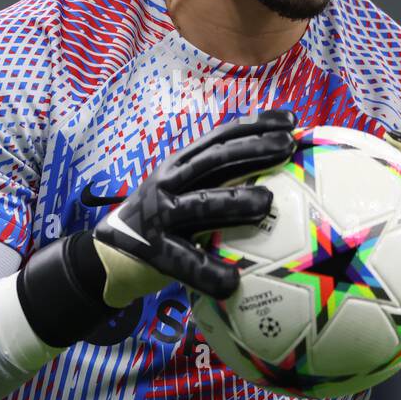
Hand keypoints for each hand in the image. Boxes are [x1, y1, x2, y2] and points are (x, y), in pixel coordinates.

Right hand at [91, 108, 297, 302]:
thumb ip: (219, 182)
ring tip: (267, 201)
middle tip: (288, 145)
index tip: (291, 120)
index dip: (255, 125)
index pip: (220, 138)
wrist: (109, 256)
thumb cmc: (162, 223)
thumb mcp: (184, 192)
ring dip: (234, 200)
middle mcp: (168, 183)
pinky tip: (234, 279)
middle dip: (253, 149)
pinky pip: (186, 262)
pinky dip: (210, 271)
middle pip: (215, 160)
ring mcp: (158, 216)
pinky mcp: (153, 251)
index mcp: (179, 166)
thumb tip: (278, 175)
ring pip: (200, 204)